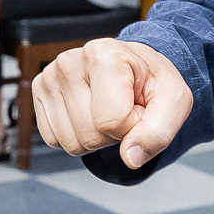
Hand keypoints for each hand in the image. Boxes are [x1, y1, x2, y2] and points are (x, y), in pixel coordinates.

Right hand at [33, 38, 191, 169]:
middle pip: (89, 135)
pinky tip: (88, 113)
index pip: (112, 121)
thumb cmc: (152, 82)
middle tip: (123, 110)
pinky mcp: (39, 91)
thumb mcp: (174, 101)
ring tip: (106, 110)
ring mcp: (49, 77)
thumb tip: (130, 158)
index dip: (132, 126)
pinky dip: (75, 136)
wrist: (134, 67)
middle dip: (113, 135)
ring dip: (95, 138)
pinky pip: (54, 140)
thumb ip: (158, 132)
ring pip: (70, 143)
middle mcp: (70, 61)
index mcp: (105, 54)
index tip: (138, 107)